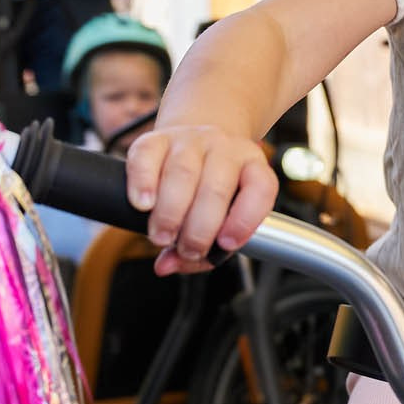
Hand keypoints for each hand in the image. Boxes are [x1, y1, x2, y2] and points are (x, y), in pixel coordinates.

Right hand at [125, 123, 278, 274]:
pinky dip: (142, 183)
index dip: (245, 220)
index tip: (225, 244)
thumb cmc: (210, 189)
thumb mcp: (222, 217)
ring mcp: (191, 140)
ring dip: (169, 213)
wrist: (194, 139)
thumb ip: (203, 251)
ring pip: (182, 173)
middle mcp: (224, 149)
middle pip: (215, 189)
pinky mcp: (156, 138)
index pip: (261, 189)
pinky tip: (143, 205)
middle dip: (198, 229)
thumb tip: (166, 265)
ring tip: (161, 236)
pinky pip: (147, 156)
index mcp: (252, 167)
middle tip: (185, 249)